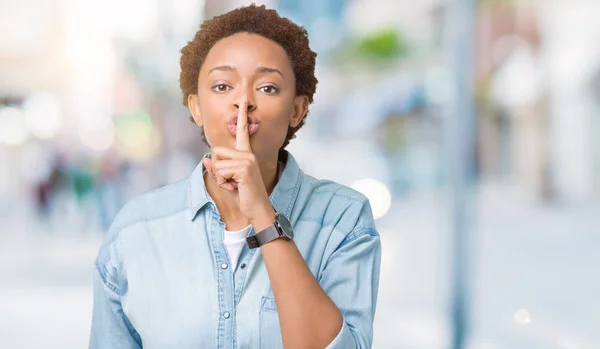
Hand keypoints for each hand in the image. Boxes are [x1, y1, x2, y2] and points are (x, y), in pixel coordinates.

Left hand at [202, 96, 274, 225]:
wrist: (257, 209)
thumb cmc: (244, 196)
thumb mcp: (226, 182)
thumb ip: (216, 170)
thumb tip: (206, 159)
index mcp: (245, 154)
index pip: (242, 131)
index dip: (242, 115)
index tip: (243, 100)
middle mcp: (247, 154)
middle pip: (216, 150)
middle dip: (217, 168)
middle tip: (230, 181)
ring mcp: (247, 160)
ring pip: (217, 162)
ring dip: (220, 177)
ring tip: (233, 185)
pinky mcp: (244, 168)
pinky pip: (220, 170)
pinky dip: (223, 182)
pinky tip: (235, 187)